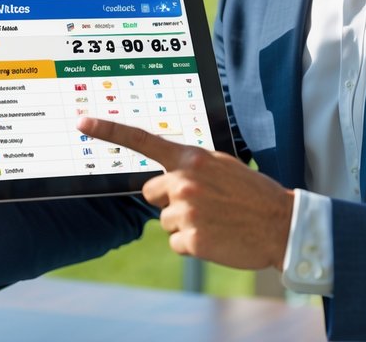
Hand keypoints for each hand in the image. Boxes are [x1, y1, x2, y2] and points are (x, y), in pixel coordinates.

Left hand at [77, 117, 293, 270]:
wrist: (283, 225)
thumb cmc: (253, 195)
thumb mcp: (222, 166)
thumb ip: (191, 166)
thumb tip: (164, 177)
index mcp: (191, 159)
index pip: (141, 139)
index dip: (108, 130)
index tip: (82, 121)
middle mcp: (183, 181)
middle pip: (152, 193)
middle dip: (171, 200)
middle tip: (205, 204)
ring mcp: (186, 211)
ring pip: (165, 221)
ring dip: (186, 224)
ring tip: (217, 221)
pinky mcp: (191, 240)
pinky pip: (176, 243)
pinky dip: (193, 245)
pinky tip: (217, 238)